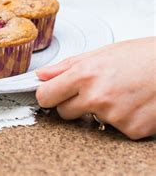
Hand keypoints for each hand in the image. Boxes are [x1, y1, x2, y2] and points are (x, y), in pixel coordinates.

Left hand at [36, 37, 155, 139]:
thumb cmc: (142, 56)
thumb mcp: (101, 53)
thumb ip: (67, 66)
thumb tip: (42, 75)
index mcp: (84, 74)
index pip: (46, 96)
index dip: (48, 95)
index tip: (51, 94)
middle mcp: (96, 96)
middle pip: (64, 112)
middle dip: (73, 104)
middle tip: (93, 90)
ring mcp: (113, 115)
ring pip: (90, 120)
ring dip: (100, 111)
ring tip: (120, 93)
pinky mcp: (131, 129)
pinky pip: (114, 129)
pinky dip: (122, 119)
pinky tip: (133, 104)